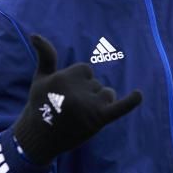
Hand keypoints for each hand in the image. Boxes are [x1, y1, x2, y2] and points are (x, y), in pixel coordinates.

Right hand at [13, 35, 141, 164]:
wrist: (39, 138)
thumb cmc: (40, 104)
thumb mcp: (40, 78)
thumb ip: (45, 55)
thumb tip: (34, 34)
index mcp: (63, 77)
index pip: (86, 70)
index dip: (78, 82)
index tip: (64, 95)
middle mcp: (76, 90)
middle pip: (96, 84)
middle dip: (87, 95)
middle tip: (68, 110)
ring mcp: (88, 106)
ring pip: (107, 94)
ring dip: (100, 104)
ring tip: (80, 117)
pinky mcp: (98, 120)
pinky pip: (119, 108)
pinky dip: (131, 102)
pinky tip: (138, 95)